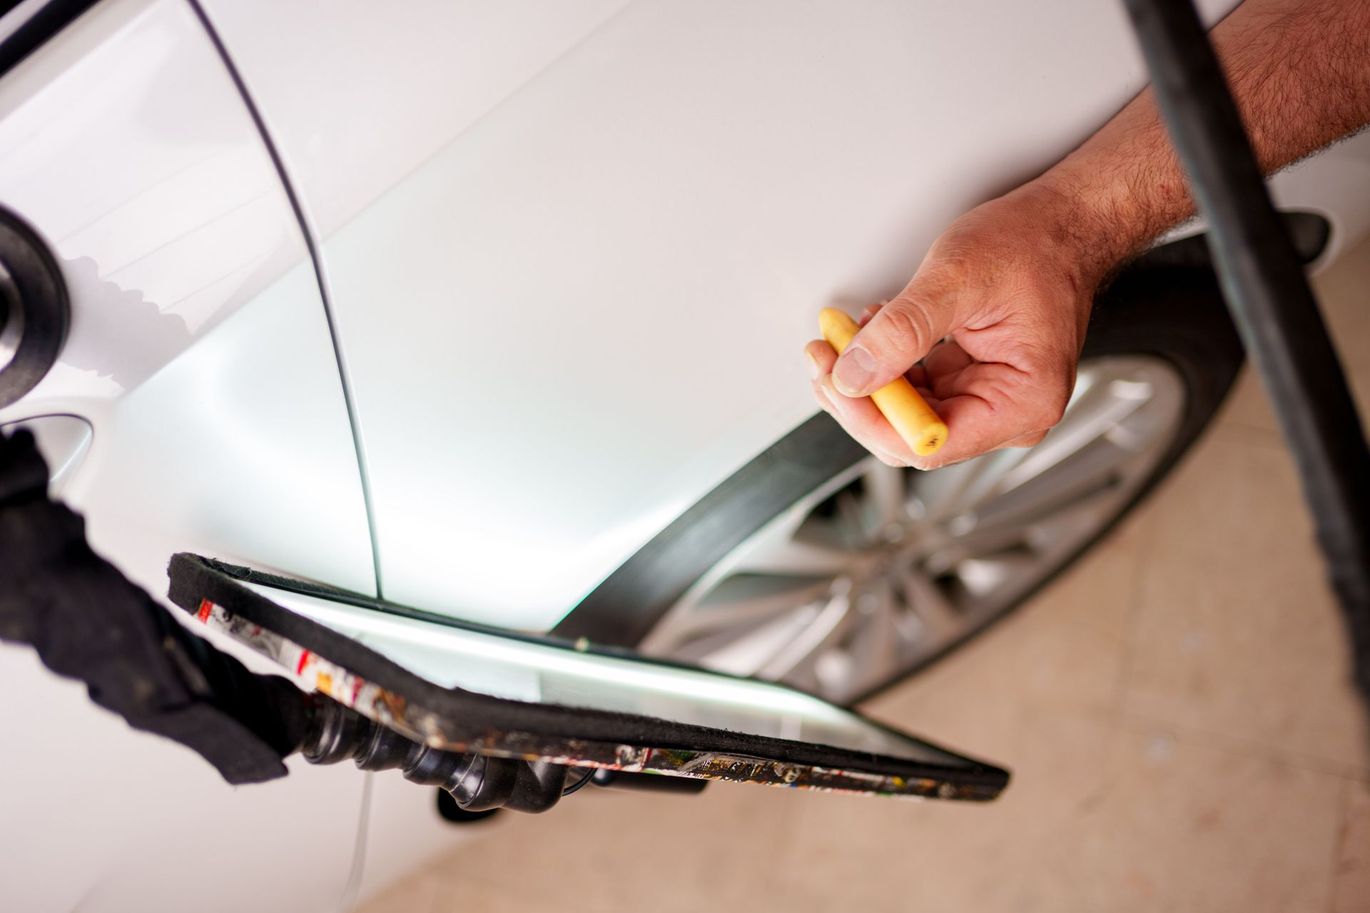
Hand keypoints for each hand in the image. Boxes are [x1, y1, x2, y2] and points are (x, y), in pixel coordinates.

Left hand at [804, 183, 1113, 468]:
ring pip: (906, 411)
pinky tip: (874, 331)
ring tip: (843, 336)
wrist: (1062, 223)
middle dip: (860, 396)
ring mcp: (988, 398)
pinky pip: (915, 387)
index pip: (929, 444)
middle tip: (824, 356)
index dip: (872, 421)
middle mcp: (1009, 412)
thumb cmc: (1035, 245)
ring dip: (867, 376)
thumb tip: (854, 375)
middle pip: (911, 434)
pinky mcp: (970, 380)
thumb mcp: (958, 280)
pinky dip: (886, 362)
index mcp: (1022, 403)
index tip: (836, 384)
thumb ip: (901, 332)